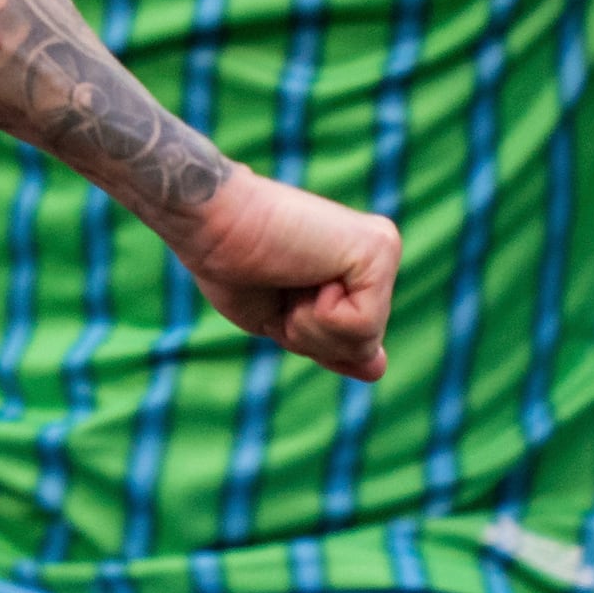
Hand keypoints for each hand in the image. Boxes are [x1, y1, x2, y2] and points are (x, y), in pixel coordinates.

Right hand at [165, 168, 396, 380]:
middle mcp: (379, 255)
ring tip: (290, 275)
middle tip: (281, 285)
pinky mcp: (380, 248)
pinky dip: (321, 315)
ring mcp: (383, 249)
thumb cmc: (233, 266)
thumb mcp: (285, 322)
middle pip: (363, 347)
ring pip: (365, 342)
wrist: (210, 223)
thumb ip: (333, 343)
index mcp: (358, 272)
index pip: (354, 345)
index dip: (305, 339)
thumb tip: (379, 369)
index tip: (278, 293)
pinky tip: (306, 270)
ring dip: (310, 326)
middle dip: (309, 336)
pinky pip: (364, 325)